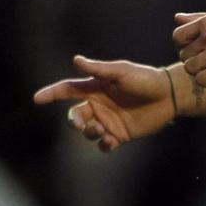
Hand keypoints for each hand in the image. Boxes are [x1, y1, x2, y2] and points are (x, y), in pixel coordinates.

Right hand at [32, 56, 174, 152]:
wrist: (168, 95)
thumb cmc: (145, 79)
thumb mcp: (121, 72)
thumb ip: (98, 70)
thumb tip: (76, 61)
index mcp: (95, 88)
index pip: (68, 90)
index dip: (52, 94)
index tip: (37, 99)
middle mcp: (99, 105)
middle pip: (75, 115)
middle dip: (73, 121)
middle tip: (79, 122)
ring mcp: (108, 121)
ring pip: (87, 131)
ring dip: (89, 132)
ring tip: (101, 130)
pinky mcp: (120, 135)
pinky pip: (104, 144)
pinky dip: (104, 144)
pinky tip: (111, 140)